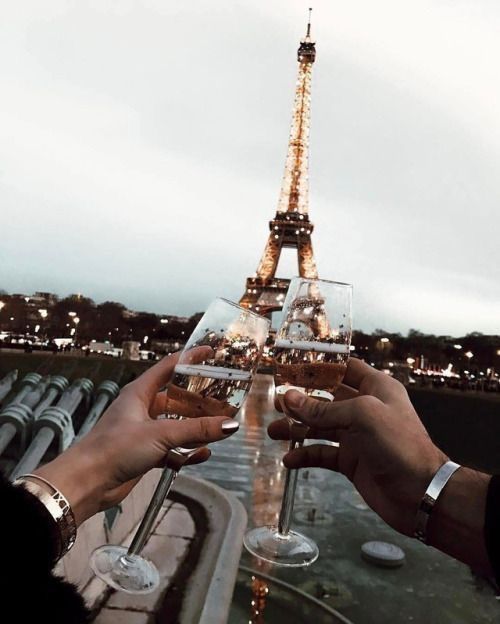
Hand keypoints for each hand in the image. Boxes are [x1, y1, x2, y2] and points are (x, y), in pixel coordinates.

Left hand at [35, 349, 237, 524]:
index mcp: (140, 392)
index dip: (190, 358)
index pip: (169, 367)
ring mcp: (144, 432)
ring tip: (219, 428)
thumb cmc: (116, 448)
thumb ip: (197, 430)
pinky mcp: (145, 454)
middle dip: (200, 401)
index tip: (211, 353)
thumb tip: (230, 425)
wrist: (87, 483)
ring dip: (196, 428)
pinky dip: (187, 452)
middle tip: (224, 400)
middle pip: (177, 399)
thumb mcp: (160, 434)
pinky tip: (203, 455)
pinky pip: (173, 449)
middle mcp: (142, 408)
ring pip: (177, 425)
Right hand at [268, 358, 446, 535]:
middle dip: (301, 399)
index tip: (290, 369)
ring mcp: (357, 436)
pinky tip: (289, 460)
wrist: (421, 494)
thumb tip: (288, 398)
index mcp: (375, 388)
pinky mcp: (351, 461)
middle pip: (326, 397)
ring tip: (274, 432)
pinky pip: (323, 454)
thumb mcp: (361, 416)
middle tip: (276, 403)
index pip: (342, 368)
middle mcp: (365, 409)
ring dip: (297, 428)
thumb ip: (322, 408)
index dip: (318, 367)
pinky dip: (306, 455)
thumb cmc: (398, 444)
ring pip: (320, 427)